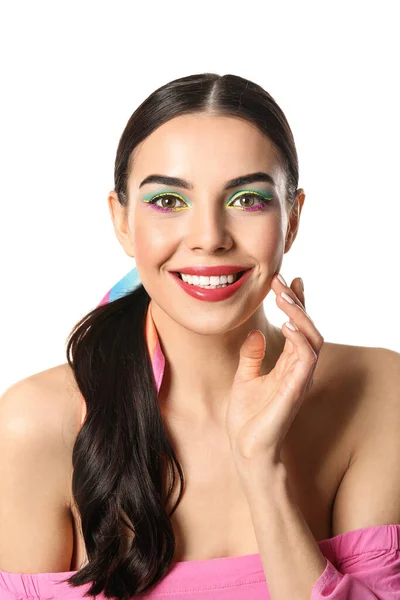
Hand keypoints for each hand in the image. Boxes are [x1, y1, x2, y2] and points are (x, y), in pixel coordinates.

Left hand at [226, 274, 323, 468]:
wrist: (245, 448)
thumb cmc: (248, 417)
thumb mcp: (244, 377)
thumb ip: (252, 356)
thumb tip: (254, 334)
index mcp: (288, 364)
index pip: (298, 327)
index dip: (296, 303)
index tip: (286, 281)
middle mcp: (298, 368)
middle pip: (307, 327)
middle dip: (296, 301)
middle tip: (280, 281)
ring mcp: (299, 378)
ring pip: (312, 338)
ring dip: (299, 315)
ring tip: (283, 297)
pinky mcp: (295, 390)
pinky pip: (306, 359)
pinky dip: (299, 340)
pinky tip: (286, 325)